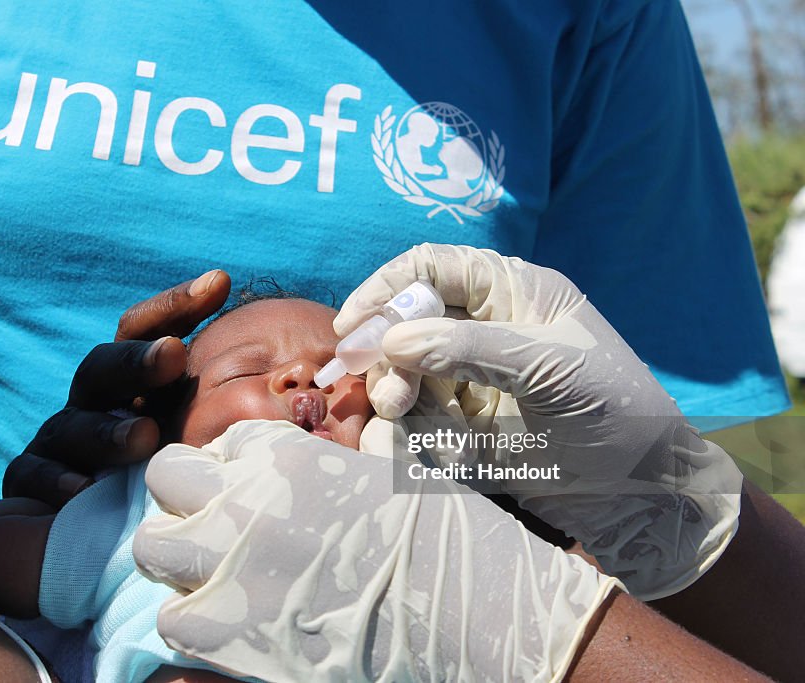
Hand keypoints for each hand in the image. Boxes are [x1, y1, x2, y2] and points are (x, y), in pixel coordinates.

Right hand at [3, 270, 229, 507]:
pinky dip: (55, 480)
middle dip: (137, 360)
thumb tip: (305, 368)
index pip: (146, 330)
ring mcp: (60, 441)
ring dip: (105, 428)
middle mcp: (94, 402)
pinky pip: (33, 475)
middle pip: (104, 367)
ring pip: (71, 424)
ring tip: (139, 437)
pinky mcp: (32, 483)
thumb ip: (230, 399)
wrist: (80, 528)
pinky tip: (81, 491)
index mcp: (131, 381)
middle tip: (173, 358)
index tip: (220, 282)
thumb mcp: (194, 431)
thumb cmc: (162, 471)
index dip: (176, 305)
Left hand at [134, 420, 618, 682]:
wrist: (468, 613)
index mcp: (286, 455)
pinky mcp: (226, 633)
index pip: (224, 441)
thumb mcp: (398, 472)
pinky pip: (170, 619)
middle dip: (188, 497)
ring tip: (221, 579)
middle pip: (166, 476)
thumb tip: (357, 442)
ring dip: (181, 560)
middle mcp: (242, 500)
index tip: (259, 491)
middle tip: (224, 528)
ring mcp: (228, 565)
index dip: (239, 467)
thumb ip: (353, 454)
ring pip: (152, 545)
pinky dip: (194, 623)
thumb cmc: (446, 538)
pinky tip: (232, 628)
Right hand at [336, 243, 742, 597]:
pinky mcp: (464, 422)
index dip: (388, 288)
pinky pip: (417, 417)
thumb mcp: (550, 369)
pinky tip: (435, 453)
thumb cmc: (614, 413)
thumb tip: (394, 338)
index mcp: (514, 293)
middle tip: (390, 396)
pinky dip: (412, 433)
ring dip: (396, 394)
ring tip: (403, 422)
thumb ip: (470, 347)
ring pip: (403, 371)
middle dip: (388, 353)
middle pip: (407, 321)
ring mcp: (471, 376)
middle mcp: (486, 326)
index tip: (352, 325)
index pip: (434, 268)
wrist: (639, 496)